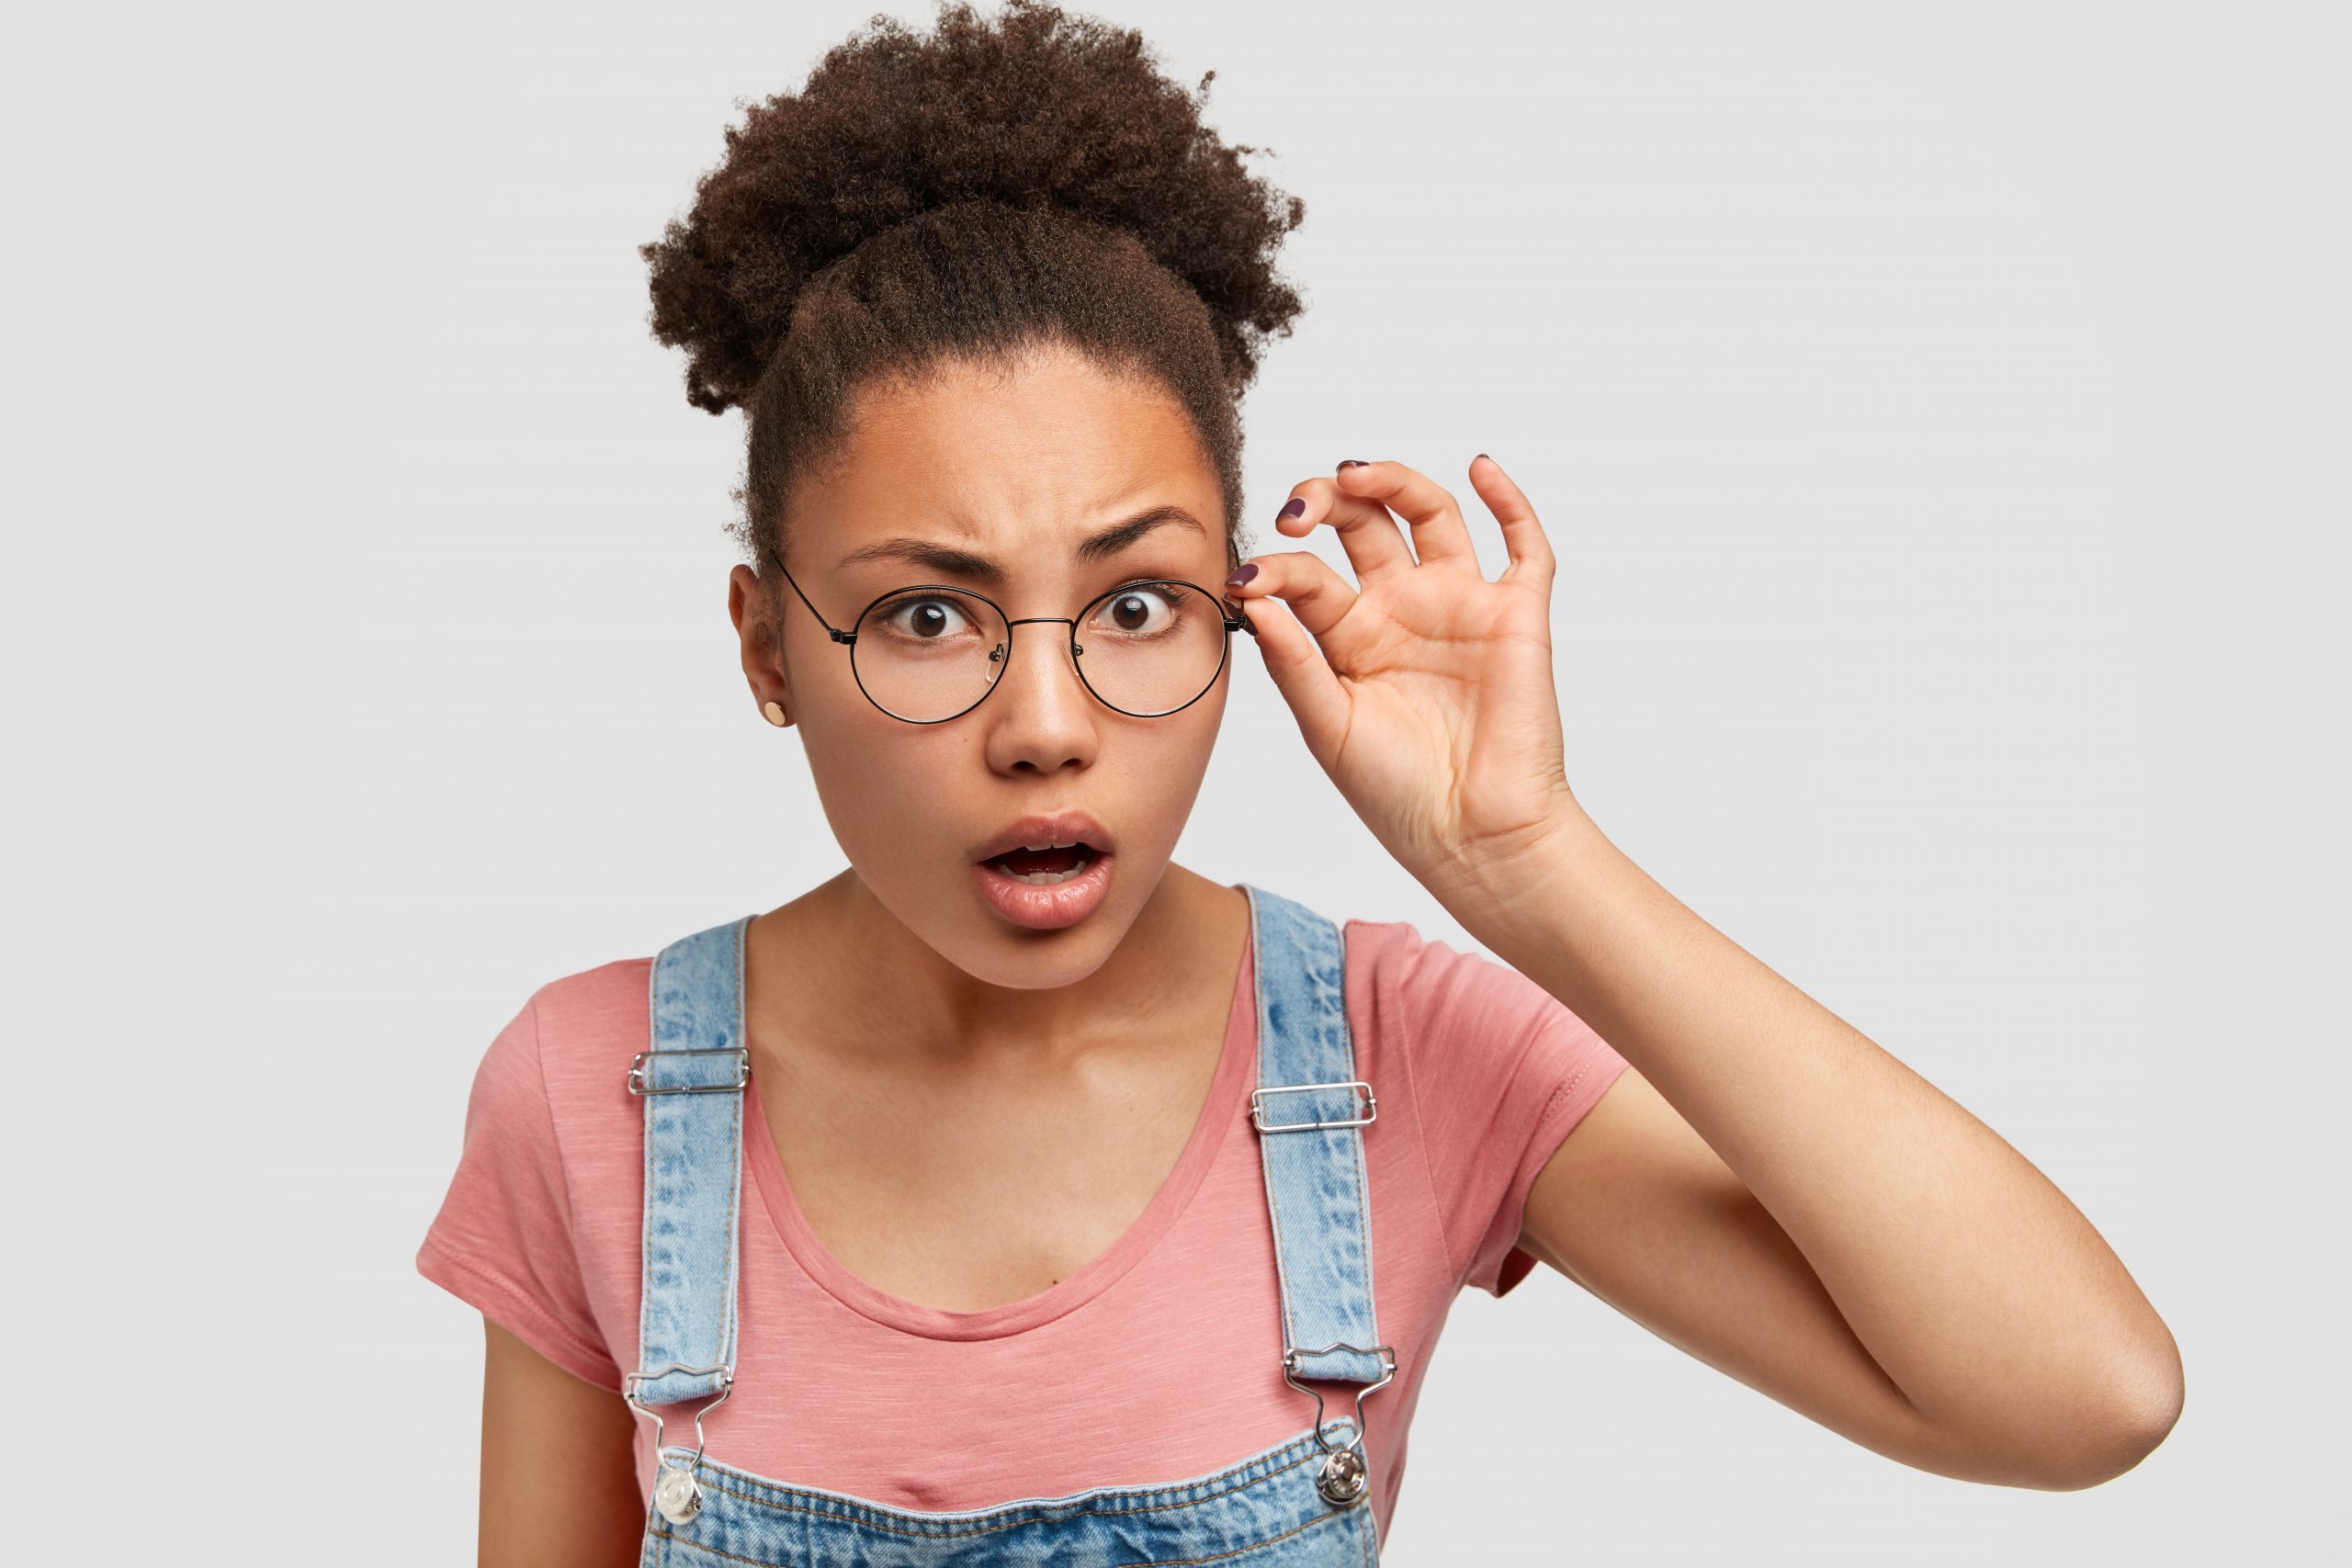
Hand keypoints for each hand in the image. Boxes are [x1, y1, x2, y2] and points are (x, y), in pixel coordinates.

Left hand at [1225, 456, 1584, 911]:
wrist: (1472, 838)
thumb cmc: (1397, 795)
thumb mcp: (1326, 726)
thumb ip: (1291, 661)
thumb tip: (1252, 596)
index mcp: (1350, 635)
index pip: (1309, 574)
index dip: (1277, 564)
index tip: (1249, 575)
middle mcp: (1402, 609)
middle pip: (1365, 523)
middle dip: (1327, 500)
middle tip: (1301, 507)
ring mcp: (1459, 605)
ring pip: (1431, 514)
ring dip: (1394, 480)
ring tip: (1356, 474)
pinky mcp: (1516, 615)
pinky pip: (1524, 545)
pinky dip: (1509, 499)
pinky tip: (1480, 468)